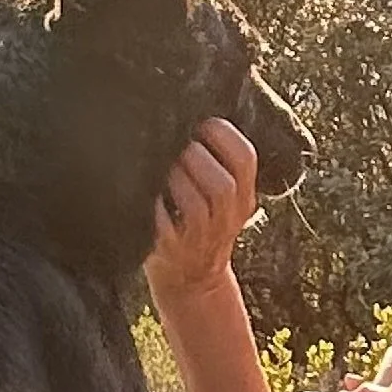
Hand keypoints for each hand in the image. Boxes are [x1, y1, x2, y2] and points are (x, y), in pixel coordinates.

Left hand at [146, 118, 258, 302]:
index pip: (246, 159)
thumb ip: (220, 163)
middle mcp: (227, 220)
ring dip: (174, 178)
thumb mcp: (225, 198)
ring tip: (159, 165)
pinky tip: (145, 192)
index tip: (201, 124)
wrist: (192, 281)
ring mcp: (199, 240)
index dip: (223, 134)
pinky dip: (153, 206)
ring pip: (194, 205)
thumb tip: (196, 109)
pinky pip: (162, 226)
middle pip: (222, 185)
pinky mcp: (170, 252)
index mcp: (243, 198)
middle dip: (195, 156)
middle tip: (176, 144)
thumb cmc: (201, 222)